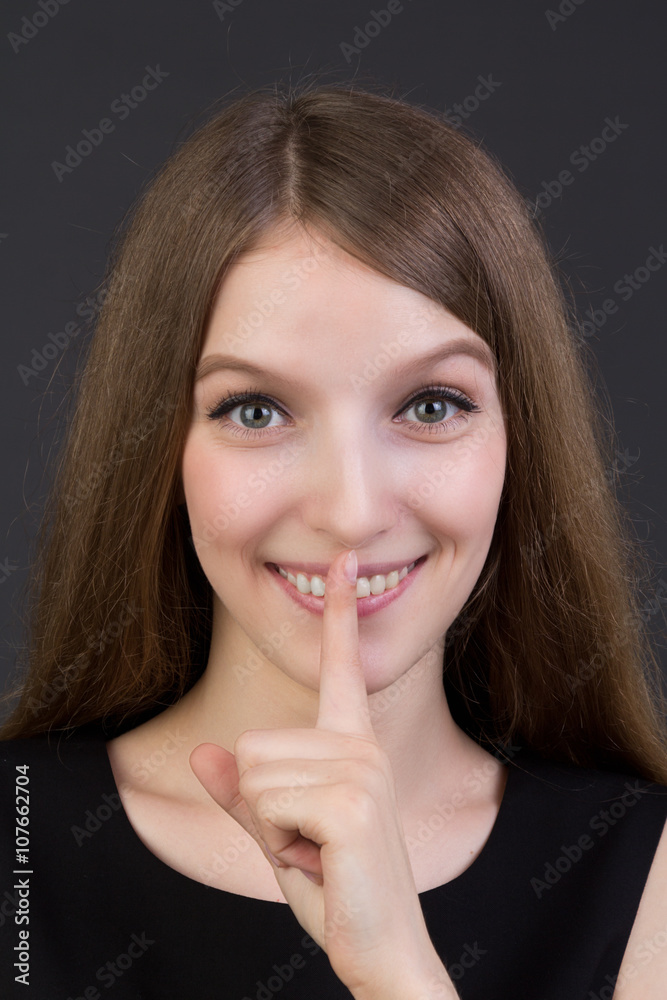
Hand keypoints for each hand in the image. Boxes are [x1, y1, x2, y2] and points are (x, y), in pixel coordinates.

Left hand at [190, 549, 453, 997]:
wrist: (385, 953)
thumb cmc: (339, 890)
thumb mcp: (279, 837)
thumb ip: (243, 795)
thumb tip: (203, 756)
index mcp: (354, 746)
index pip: (343, 668)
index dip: (340, 614)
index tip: (346, 562)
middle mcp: (363, 746)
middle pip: (250, 746)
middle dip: (261, 806)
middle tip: (310, 843)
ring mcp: (361, 769)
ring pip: (251, 773)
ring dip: (270, 827)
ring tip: (318, 852)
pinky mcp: (349, 800)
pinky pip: (264, 801)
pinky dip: (277, 843)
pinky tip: (320, 862)